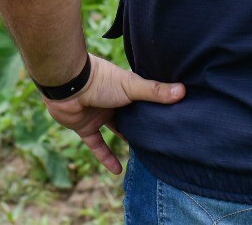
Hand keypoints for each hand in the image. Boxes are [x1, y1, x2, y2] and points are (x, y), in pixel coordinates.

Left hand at [41, 54, 184, 174]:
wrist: (68, 85)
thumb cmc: (101, 80)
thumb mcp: (132, 86)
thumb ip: (155, 91)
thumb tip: (183, 91)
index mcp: (125, 88)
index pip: (144, 99)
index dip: (155, 108)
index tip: (171, 120)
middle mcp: (113, 101)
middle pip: (130, 117)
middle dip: (141, 127)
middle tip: (159, 142)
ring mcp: (99, 115)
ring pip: (115, 131)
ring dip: (126, 142)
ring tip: (143, 157)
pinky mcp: (85, 128)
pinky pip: (97, 145)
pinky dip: (106, 157)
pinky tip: (118, 171)